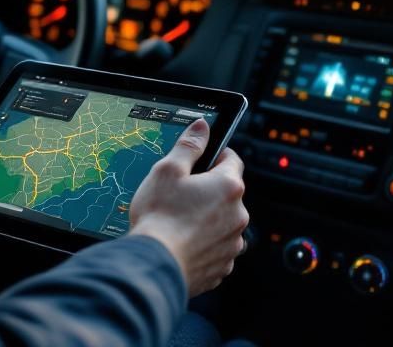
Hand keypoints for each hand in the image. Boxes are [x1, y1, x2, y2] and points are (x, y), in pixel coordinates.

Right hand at [128, 119, 248, 297]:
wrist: (154, 263)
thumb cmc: (159, 216)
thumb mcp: (167, 170)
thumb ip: (189, 145)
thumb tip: (202, 127)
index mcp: (228, 186)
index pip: (232, 159)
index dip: (215, 156)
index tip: (200, 161)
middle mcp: (237, 215)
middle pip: (226, 193)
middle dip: (207, 191)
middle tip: (179, 195)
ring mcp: (232, 243)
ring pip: (222, 222)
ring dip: (207, 220)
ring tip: (177, 222)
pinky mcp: (222, 266)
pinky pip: (216, 248)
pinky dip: (203, 245)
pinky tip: (182, 242)